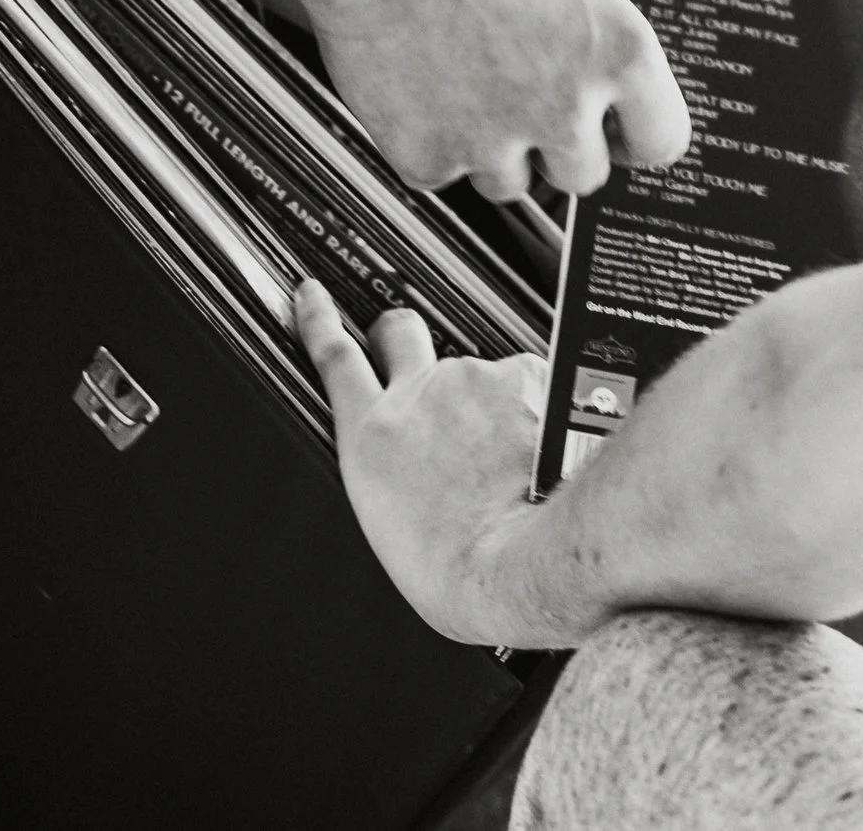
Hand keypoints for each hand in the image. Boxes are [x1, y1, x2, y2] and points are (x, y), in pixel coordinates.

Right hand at [286, 0, 689, 198]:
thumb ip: (594, 5)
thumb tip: (595, 30)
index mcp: (621, 51)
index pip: (661, 140)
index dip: (632, 134)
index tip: (612, 129)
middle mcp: (566, 107)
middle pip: (584, 176)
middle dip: (557, 146)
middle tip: (521, 98)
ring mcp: (495, 141)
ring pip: (510, 183)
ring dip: (493, 148)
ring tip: (462, 80)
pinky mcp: (428, 158)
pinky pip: (442, 172)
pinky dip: (430, 141)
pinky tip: (419, 87)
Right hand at [296, 282, 568, 645]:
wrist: (511, 568)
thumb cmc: (456, 567)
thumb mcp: (398, 522)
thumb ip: (405, 470)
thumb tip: (431, 461)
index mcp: (372, 436)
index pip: (335, 358)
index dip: (320, 320)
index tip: (313, 294)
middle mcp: (417, 393)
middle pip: (401, 331)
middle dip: (403, 332)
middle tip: (418, 353)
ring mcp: (472, 379)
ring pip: (485, 374)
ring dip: (498, 400)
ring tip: (519, 459)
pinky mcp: (525, 376)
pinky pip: (536, 383)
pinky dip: (543, 408)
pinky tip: (548, 450)